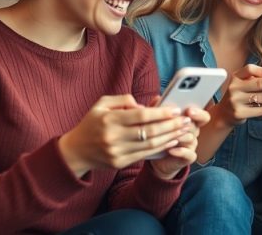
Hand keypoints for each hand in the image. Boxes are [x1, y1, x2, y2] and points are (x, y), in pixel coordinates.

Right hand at [58, 95, 191, 177]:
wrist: (75, 151)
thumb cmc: (92, 123)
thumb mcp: (102, 104)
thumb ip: (124, 99)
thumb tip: (144, 105)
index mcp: (109, 119)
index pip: (140, 116)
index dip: (160, 113)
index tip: (175, 110)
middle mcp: (113, 137)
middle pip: (149, 132)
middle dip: (171, 126)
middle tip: (186, 120)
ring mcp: (116, 152)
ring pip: (150, 145)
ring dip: (170, 137)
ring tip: (183, 130)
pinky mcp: (119, 163)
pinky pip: (144, 154)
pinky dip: (160, 148)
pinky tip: (172, 140)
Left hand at [149, 106, 210, 178]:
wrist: (157, 157)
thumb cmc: (160, 136)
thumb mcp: (158, 121)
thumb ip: (159, 109)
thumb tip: (157, 98)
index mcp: (190, 120)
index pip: (202, 115)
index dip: (199, 113)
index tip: (189, 110)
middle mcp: (193, 132)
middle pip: (196, 126)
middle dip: (186, 124)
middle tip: (179, 122)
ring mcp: (191, 145)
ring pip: (191, 138)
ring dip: (181, 137)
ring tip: (171, 136)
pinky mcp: (187, 157)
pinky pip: (189, 154)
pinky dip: (180, 152)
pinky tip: (171, 150)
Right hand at [212, 64, 261, 125]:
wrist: (225, 113)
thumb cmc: (240, 94)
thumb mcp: (243, 82)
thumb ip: (256, 76)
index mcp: (236, 77)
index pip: (249, 69)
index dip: (261, 70)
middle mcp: (234, 87)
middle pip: (259, 83)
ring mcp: (235, 101)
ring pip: (261, 97)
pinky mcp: (239, 113)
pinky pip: (259, 110)